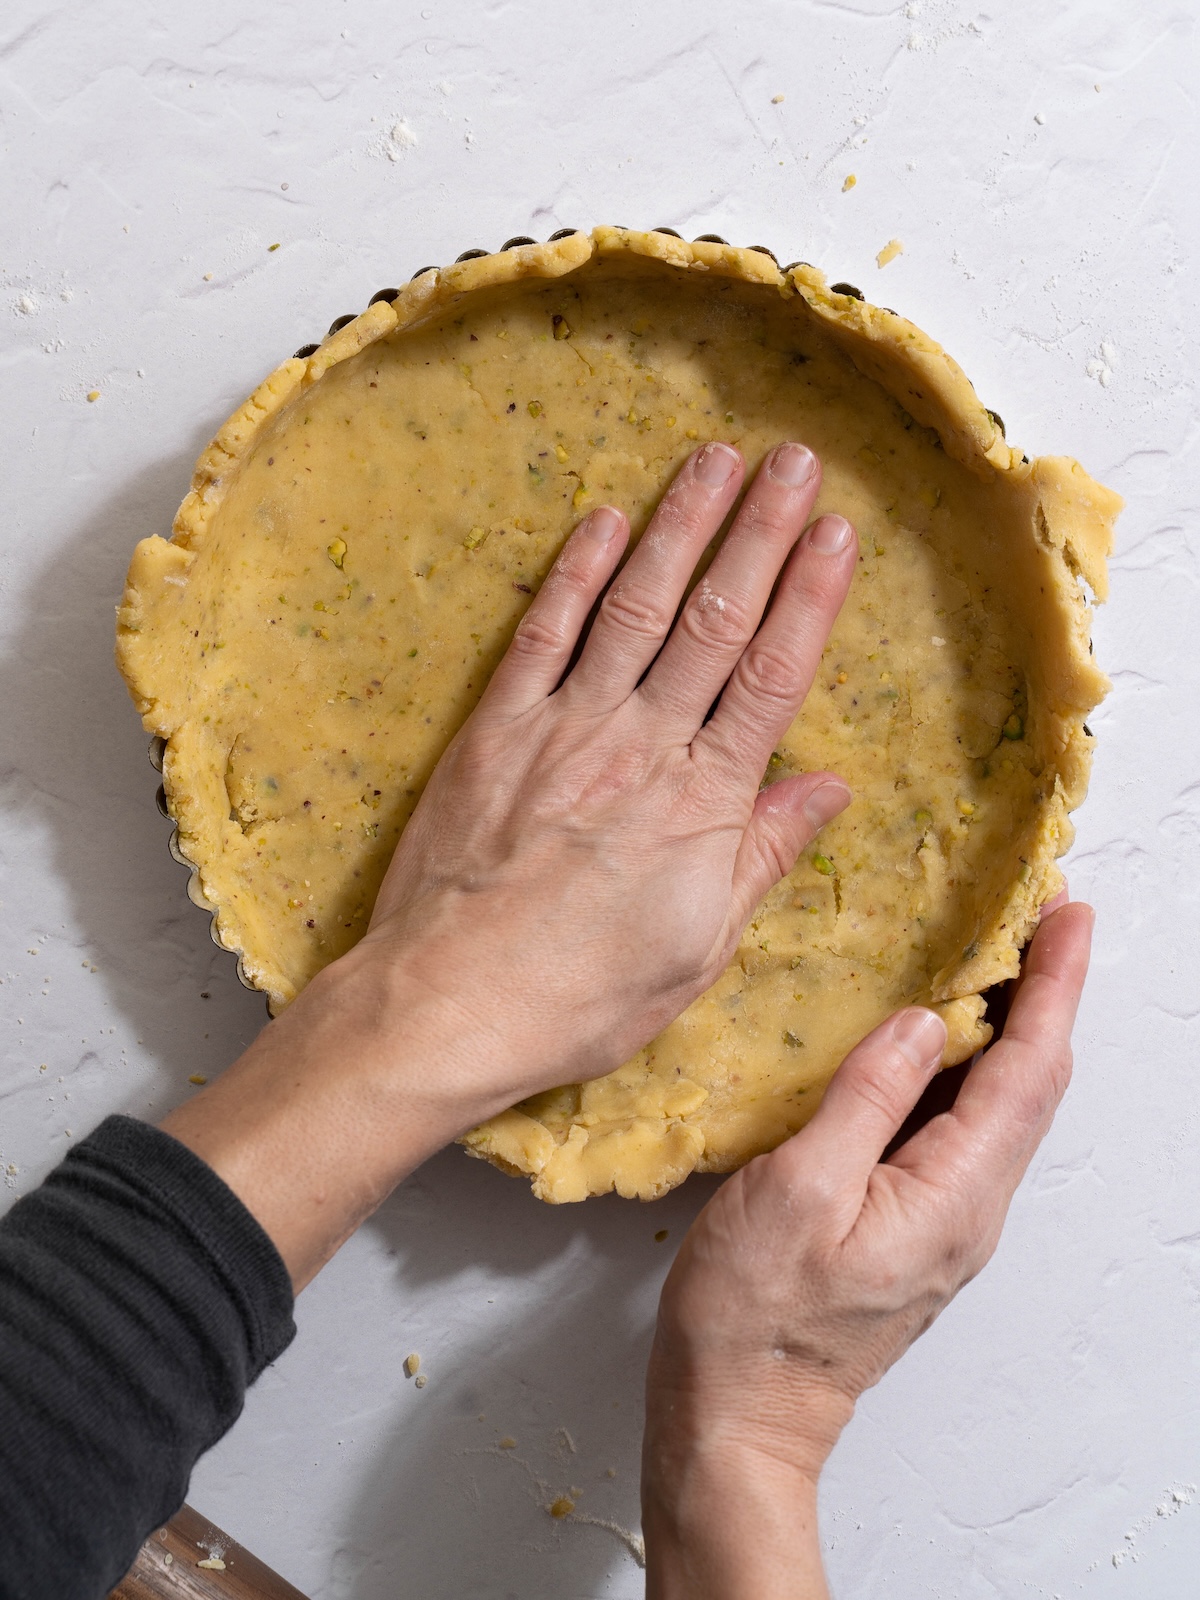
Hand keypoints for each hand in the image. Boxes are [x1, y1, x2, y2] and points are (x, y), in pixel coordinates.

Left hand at [354, 438, 856, 1108]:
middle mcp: (640, 747)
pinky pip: (542, 635)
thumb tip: (828, 788)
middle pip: (714, 623)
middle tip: (794, 460)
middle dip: (759, 534)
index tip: (837, 533)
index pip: (772, 679)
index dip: (809, 599)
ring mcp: (564, 730)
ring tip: (714, 459)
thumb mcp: (697, 949)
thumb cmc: (580, 995)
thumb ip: (762, 856)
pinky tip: (603, 522)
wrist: (448, 1002)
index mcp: (702, 805)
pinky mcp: (496, 730)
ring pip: (636, 609)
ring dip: (679, 529)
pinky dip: (573, 574)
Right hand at [641, 900, 1093, 1598]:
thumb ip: (866, 1100)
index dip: (1053, 985)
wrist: (741, 1419)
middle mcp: (968, 1210)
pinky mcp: (912, 1228)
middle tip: (1037, 916)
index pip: (1028, 1072)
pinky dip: (963, 1069)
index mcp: (952, 1196)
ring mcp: (944, 1223)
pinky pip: (958, 1131)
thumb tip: (921, 1024)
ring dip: (1008, 1027)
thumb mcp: (796, 1191)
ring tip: (995, 956)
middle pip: (1029, 1086)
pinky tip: (932, 1040)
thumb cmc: (755, 1317)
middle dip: (1044, 994)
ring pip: (997, 1107)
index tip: (1066, 913)